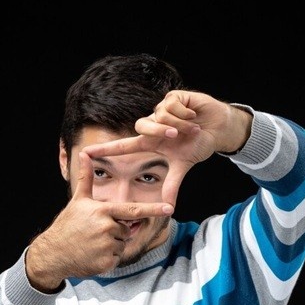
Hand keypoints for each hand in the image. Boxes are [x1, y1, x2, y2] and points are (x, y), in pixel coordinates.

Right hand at [25, 152, 173, 290]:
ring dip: (111, 245)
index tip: (170, 207)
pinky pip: (116, 258)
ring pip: (122, 244)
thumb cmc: (67, 225)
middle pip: (126, 229)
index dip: (152, 208)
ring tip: (92, 243)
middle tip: (94, 233)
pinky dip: (107, 258)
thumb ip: (87, 178)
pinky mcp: (106, 263)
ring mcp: (107, 246)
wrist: (52, 253)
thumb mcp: (77, 201)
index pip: (133, 210)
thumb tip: (85, 154)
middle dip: (115, 231)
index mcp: (103, 212)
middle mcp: (107, 228)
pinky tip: (92, 255)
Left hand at [81, 90, 251, 208]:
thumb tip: (168, 207)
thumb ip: (173, 184)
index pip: (123, 146)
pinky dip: (185, 113)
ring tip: (192, 128)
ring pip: (160, 115)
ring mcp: (162, 110)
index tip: (85, 153)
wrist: (218, 128)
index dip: (105, 149)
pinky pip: (172, 105)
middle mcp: (153, 124)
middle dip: (159, 131)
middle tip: (175, 135)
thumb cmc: (198, 144)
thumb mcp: (184, 165)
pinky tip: (193, 115)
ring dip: (179, 124)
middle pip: (142, 126)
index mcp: (152, 141)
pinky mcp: (173, 97)